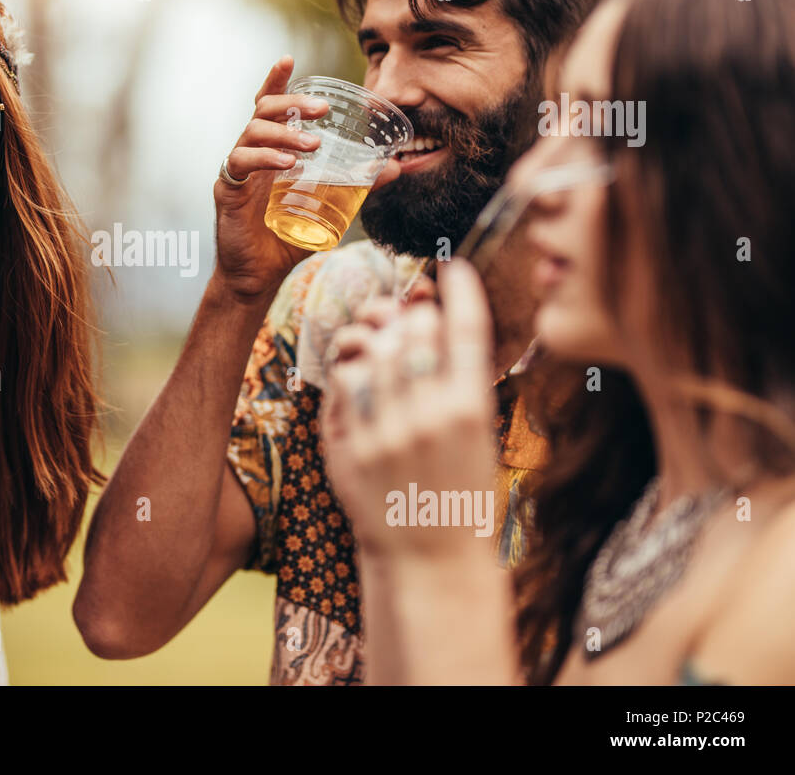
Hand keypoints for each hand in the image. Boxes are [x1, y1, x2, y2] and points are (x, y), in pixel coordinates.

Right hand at [212, 55, 399, 302]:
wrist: (258, 276)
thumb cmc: (287, 238)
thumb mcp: (329, 207)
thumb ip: (357, 185)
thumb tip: (395, 168)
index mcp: (269, 150)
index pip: (268, 106)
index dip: (275, 80)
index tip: (288, 59)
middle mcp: (250, 153)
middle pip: (263, 110)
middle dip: (292, 102)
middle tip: (323, 109)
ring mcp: (237, 170)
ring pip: (252, 131)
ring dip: (285, 132)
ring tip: (313, 145)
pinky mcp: (228, 189)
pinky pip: (240, 162)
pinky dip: (264, 158)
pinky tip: (287, 164)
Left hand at [321, 259, 497, 557]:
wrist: (430, 558)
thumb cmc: (461, 492)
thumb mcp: (481, 435)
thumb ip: (461, 380)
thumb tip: (438, 317)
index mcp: (473, 410)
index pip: (467, 328)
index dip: (460, 288)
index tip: (452, 267)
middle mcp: (430, 415)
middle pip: (415, 329)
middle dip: (413, 314)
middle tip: (412, 316)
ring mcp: (386, 430)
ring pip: (373, 348)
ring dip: (377, 337)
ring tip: (384, 344)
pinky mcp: (351, 445)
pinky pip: (343, 380)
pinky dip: (352, 369)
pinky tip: (363, 378)